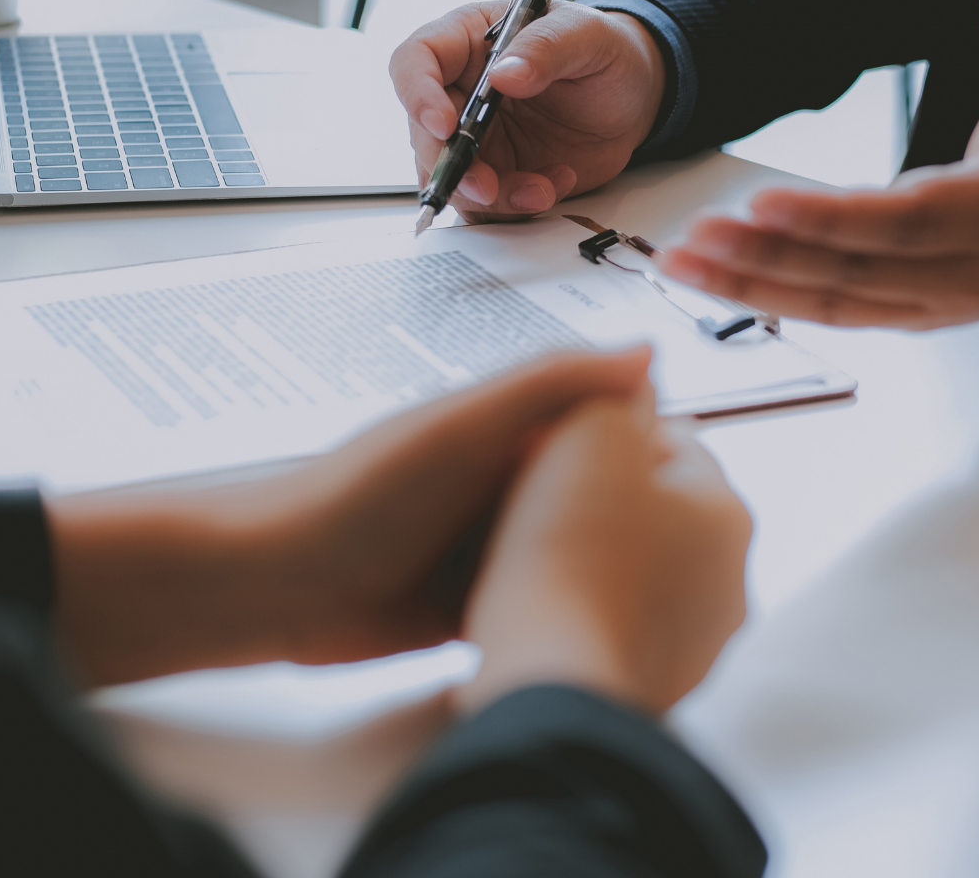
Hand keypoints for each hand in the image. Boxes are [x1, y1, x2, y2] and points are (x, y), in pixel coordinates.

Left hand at [45, 347, 654, 686]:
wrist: (277, 588)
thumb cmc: (355, 497)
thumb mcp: (463, 424)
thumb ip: (551, 385)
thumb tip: (646, 352)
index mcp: (505, 425)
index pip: (601, 420)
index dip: (650, 442)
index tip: (700, 469)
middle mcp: (500, 480)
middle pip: (594, 491)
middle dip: (635, 514)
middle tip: (698, 544)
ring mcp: (485, 542)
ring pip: (571, 551)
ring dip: (603, 568)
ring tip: (667, 591)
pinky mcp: (471, 602)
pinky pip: (536, 599)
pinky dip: (564, 609)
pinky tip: (603, 624)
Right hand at [390, 0, 665, 221]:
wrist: (633, 97)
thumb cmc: (604, 52)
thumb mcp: (586, 35)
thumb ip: (546, 48)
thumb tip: (504, 73)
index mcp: (468, 41)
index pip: (416, 60)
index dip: (418, 93)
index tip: (444, 124)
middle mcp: (461, 91)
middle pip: (425, 132)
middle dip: (452, 166)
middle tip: (486, 187)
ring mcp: (477, 137)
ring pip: (453, 177)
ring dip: (490, 195)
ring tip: (541, 189)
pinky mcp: (497, 173)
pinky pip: (487, 204)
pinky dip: (516, 206)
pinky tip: (553, 186)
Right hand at [458, 380, 751, 716]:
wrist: (548, 679)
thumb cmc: (569, 560)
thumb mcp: (589, 432)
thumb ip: (615, 390)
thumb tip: (633, 376)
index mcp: (729, 511)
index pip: (674, 440)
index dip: (606, 431)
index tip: (559, 442)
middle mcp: (729, 580)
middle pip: (657, 510)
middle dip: (603, 498)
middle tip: (538, 497)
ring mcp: (696, 642)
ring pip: (637, 572)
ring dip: (594, 560)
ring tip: (529, 557)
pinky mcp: (655, 686)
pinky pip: (614, 628)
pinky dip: (583, 616)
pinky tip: (539, 610)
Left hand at [659, 0, 978, 326]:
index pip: (908, 222)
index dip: (835, 218)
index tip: (765, 202)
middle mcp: (963, 274)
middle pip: (853, 271)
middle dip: (768, 257)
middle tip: (697, 234)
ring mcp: (930, 305)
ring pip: (830, 302)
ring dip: (750, 285)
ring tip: (680, 260)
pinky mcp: (904, 317)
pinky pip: (830, 314)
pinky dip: (767, 300)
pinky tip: (713, 280)